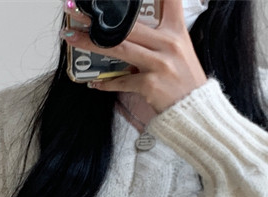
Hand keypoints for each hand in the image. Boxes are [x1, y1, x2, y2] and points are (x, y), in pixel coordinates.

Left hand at [60, 0, 207, 112]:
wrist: (196, 113)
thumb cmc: (186, 83)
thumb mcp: (181, 52)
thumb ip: (160, 38)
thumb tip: (130, 30)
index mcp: (177, 31)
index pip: (169, 0)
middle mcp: (168, 44)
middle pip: (128, 24)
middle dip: (99, 18)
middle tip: (75, 10)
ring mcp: (159, 64)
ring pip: (119, 47)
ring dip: (90, 42)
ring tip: (71, 36)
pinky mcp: (151, 84)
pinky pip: (122, 80)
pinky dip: (107, 82)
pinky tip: (95, 82)